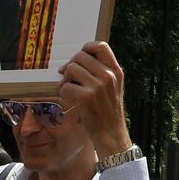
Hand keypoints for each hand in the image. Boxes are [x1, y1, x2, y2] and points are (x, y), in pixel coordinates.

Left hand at [59, 41, 130, 157]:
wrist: (111, 133)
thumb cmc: (108, 110)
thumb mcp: (113, 87)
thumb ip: (102, 72)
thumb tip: (76, 60)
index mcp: (116, 71)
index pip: (101, 46)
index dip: (86, 47)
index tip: (79, 58)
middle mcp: (108, 76)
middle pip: (80, 56)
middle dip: (70, 66)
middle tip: (68, 77)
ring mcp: (98, 86)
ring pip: (71, 69)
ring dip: (65, 79)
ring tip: (68, 89)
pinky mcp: (86, 97)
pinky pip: (65, 86)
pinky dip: (63, 92)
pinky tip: (69, 99)